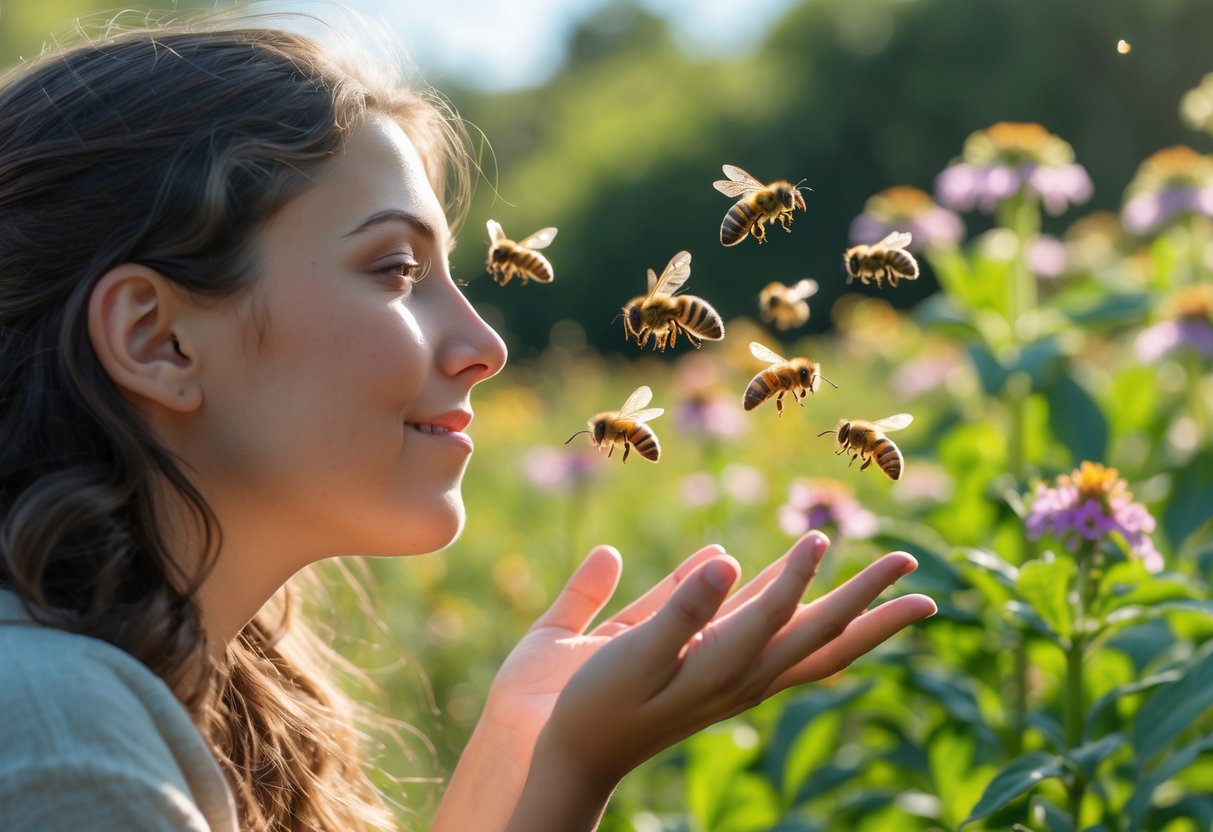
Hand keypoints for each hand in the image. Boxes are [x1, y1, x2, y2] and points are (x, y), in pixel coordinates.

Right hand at [497, 531, 934, 789]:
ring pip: (805, 644)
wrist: (567, 757)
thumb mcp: (632, 655)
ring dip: (848, 616)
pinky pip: (766, 639)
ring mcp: (728, 676)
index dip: (805, 573)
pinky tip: (768, 575)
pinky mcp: (705, 672)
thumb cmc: (594, 706)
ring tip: (886, 591)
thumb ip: (679, 607)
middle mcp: (741, 675)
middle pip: (823, 639)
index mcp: (726, 668)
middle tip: (921, 581)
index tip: (822, 536)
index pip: (785, 615)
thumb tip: (726, 558)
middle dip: (871, 608)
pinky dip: (787, 612)